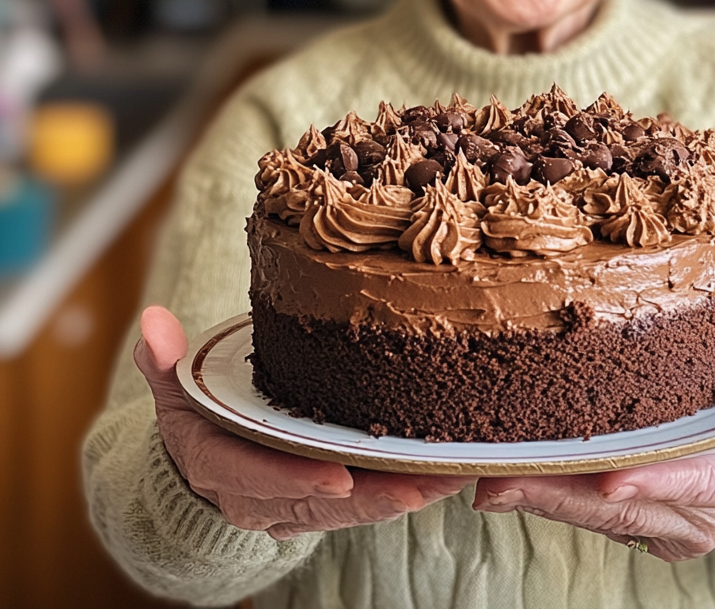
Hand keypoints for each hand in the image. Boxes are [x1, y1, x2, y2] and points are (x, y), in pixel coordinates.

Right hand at [135, 305, 470, 539]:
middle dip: (371, 498)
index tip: (337, 478)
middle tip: (417, 484)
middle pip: (320, 504)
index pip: (259, 479)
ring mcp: (297, 503)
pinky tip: (447, 473)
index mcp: (222, 466)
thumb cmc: (198, 415)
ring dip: (401, 495)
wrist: (205, 456)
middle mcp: (262, 496)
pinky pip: (369, 499)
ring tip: (446, 477)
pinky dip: (406, 489)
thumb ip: (164, 360)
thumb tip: (151, 323)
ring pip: (353, 508)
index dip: (296, 482)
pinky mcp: (329, 499)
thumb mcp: (175, 387)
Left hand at [473, 359, 714, 560]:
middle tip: (502, 480)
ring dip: (540, 496)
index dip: (654, 485)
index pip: (692, 486)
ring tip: (487, 478)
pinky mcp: (632, 516)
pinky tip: (504, 477)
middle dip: (563, 495)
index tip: (611, 481)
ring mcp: (658, 522)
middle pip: (622, 507)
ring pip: (592, 512)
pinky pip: (583, 507)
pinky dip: (545, 493)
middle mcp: (691, 516)